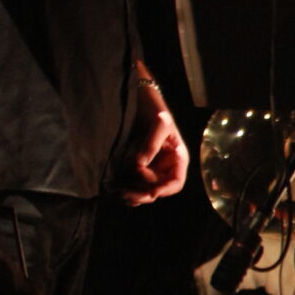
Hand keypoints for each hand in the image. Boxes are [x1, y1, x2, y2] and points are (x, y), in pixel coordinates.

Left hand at [121, 84, 189, 206]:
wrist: (139, 98)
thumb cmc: (155, 109)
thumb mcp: (159, 123)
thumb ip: (151, 144)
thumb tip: (139, 165)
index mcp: (177, 158)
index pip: (176, 182)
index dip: (165, 190)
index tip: (151, 192)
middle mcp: (165, 166)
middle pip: (158, 190)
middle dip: (144, 195)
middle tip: (128, 196)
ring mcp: (151, 167)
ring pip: (145, 190)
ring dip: (134, 195)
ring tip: (120, 194)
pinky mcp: (137, 166)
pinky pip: (134, 183)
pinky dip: (127, 188)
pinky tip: (117, 189)